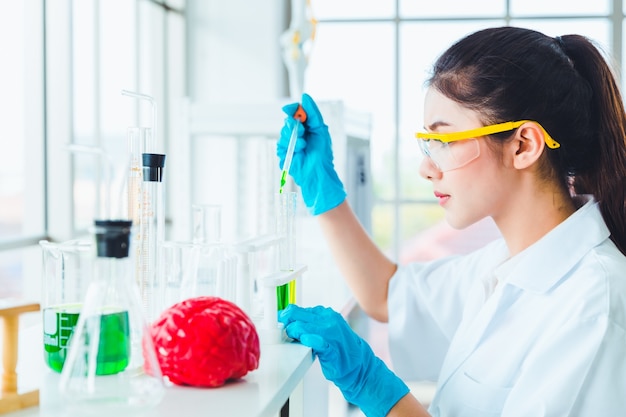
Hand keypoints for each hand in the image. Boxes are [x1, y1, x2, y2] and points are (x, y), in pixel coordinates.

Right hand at [277, 93, 345, 214]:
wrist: (319, 171)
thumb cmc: (322, 153)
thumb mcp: (320, 129)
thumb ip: (313, 113)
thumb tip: (304, 97)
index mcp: (305, 127)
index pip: (295, 112)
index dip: (293, 109)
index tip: (292, 109)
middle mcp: (296, 134)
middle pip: (288, 120)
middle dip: (295, 124)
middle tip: (303, 131)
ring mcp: (289, 143)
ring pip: (284, 131)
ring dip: (295, 136)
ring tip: (304, 144)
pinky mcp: (283, 153)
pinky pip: (282, 143)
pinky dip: (292, 145)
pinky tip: (300, 151)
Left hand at [279, 305, 408, 416]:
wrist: (358, 365)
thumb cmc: (339, 348)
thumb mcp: (325, 329)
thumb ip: (310, 323)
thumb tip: (289, 320)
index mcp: (326, 313)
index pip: (299, 309)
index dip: (286, 316)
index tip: (279, 322)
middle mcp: (329, 320)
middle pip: (298, 316)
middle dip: (287, 323)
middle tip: (284, 332)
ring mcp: (331, 333)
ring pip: (304, 327)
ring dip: (294, 332)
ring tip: (293, 338)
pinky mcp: (332, 348)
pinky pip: (318, 341)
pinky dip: (309, 340)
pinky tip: (305, 341)